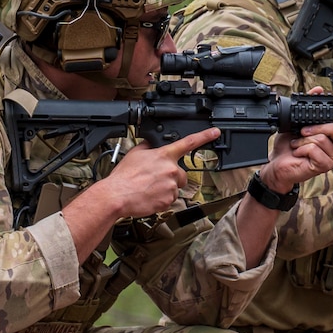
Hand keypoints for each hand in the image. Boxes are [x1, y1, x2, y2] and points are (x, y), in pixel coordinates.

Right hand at [95, 129, 212, 218]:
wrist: (118, 195)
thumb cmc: (124, 176)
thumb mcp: (135, 153)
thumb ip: (149, 147)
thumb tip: (153, 144)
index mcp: (164, 155)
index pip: (189, 142)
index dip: (204, 136)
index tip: (215, 132)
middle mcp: (171, 170)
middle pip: (182, 173)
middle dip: (172, 177)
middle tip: (155, 179)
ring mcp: (171, 186)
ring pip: (175, 187)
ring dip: (166, 188)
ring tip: (149, 189)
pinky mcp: (168, 200)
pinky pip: (169, 200)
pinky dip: (162, 199)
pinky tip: (149, 196)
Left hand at [265, 86, 332, 190]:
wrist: (277, 164)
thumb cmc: (289, 147)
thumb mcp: (298, 122)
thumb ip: (311, 106)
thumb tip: (318, 90)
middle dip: (316, 127)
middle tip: (303, 132)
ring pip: (323, 138)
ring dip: (304, 140)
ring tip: (298, 145)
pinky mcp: (324, 166)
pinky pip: (314, 148)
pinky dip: (301, 147)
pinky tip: (299, 153)